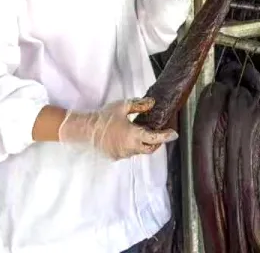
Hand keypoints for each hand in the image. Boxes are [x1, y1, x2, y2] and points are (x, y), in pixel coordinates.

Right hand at [58, 98, 176, 158]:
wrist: (86, 129)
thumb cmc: (104, 117)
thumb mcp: (123, 106)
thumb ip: (140, 105)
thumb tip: (153, 103)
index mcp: (134, 135)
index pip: (155, 138)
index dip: (166, 136)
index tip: (174, 134)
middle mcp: (130, 148)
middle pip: (149, 148)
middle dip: (157, 142)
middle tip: (160, 134)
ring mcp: (123, 154)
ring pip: (138, 151)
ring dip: (143, 143)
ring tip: (141, 132)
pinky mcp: (115, 156)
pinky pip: (128, 152)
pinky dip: (132, 146)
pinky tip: (127, 137)